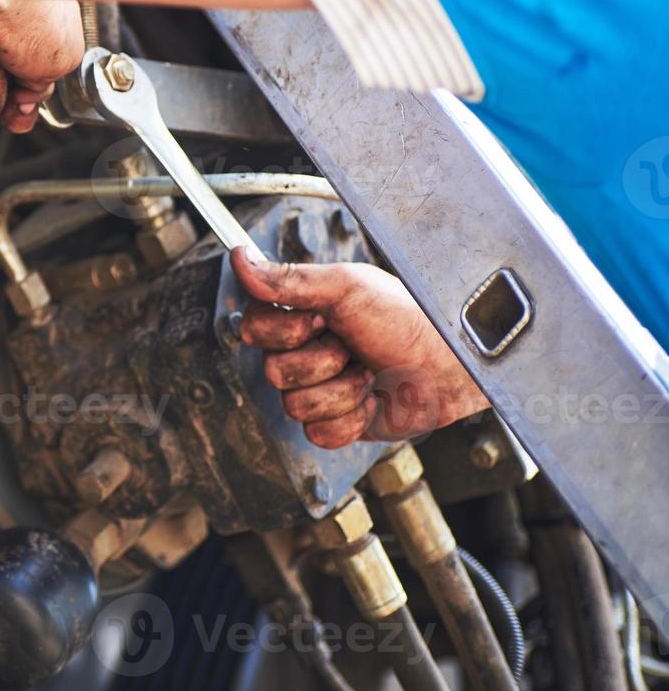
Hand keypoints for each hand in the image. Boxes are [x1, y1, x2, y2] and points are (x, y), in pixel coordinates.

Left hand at [0, 0, 83, 133]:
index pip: (27, 88)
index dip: (27, 103)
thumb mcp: (64, 55)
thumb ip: (47, 84)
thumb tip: (27, 99)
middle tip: (11, 72)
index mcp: (28, 36)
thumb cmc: (29, 11)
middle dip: (8, 101)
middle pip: (2, 105)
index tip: (25, 101)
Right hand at [230, 247, 489, 448]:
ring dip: (340, 391)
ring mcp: (319, 388)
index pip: (254, 327)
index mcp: (301, 314)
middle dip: (321, 361)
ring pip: (294, 405)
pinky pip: (317, 434)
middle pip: (273, 371)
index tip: (321, 318)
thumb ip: (288, 278)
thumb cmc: (409, 319)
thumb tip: (239, 257)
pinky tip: (372, 400)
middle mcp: (305, 351)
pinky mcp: (336, 423)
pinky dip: (350, 419)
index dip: (285, 330)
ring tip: (369, 373)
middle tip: (353, 346)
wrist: (451, 368)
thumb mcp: (347, 287)